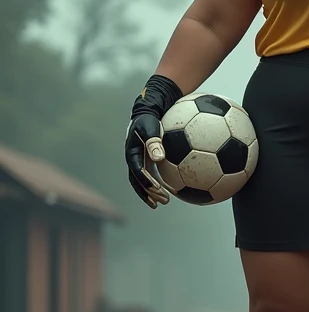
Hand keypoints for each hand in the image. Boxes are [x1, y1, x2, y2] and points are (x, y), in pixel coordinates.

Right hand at [124, 74, 181, 208]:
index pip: (136, 170)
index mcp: (132, 151)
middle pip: (137, 180)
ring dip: (152, 192)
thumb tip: (159, 158)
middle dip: (148, 192)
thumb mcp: (151, 127)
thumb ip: (154, 142)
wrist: (149, 110)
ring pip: (143, 180)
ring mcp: (139, 159)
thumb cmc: (151, 117)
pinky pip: (152, 174)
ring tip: (165, 202)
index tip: (156, 189)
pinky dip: (160, 183)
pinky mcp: (148, 159)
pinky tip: (174, 189)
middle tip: (161, 202)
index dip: (145, 181)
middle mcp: (133, 158)